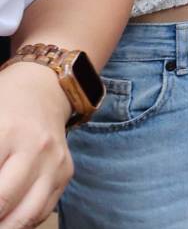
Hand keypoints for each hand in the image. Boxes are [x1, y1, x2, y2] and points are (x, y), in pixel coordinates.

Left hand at [0, 64, 73, 228]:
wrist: (44, 89)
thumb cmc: (2, 105)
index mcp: (6, 132)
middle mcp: (35, 149)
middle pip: (2, 203)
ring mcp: (54, 162)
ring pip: (25, 216)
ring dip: (4, 226)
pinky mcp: (66, 172)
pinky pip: (42, 211)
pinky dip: (21, 222)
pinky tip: (7, 217)